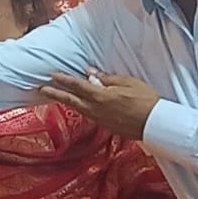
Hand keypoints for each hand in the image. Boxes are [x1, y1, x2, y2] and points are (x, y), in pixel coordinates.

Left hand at [39, 69, 159, 140]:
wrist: (156, 124)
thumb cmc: (145, 100)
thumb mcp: (128, 83)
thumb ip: (107, 79)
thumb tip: (91, 72)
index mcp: (101, 96)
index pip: (78, 86)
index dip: (64, 80)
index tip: (52, 75)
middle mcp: (96, 109)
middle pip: (71, 100)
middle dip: (55, 93)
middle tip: (41, 88)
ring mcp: (100, 119)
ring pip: (79, 108)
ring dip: (67, 100)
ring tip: (57, 94)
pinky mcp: (105, 125)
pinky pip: (88, 114)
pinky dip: (80, 108)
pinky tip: (80, 104)